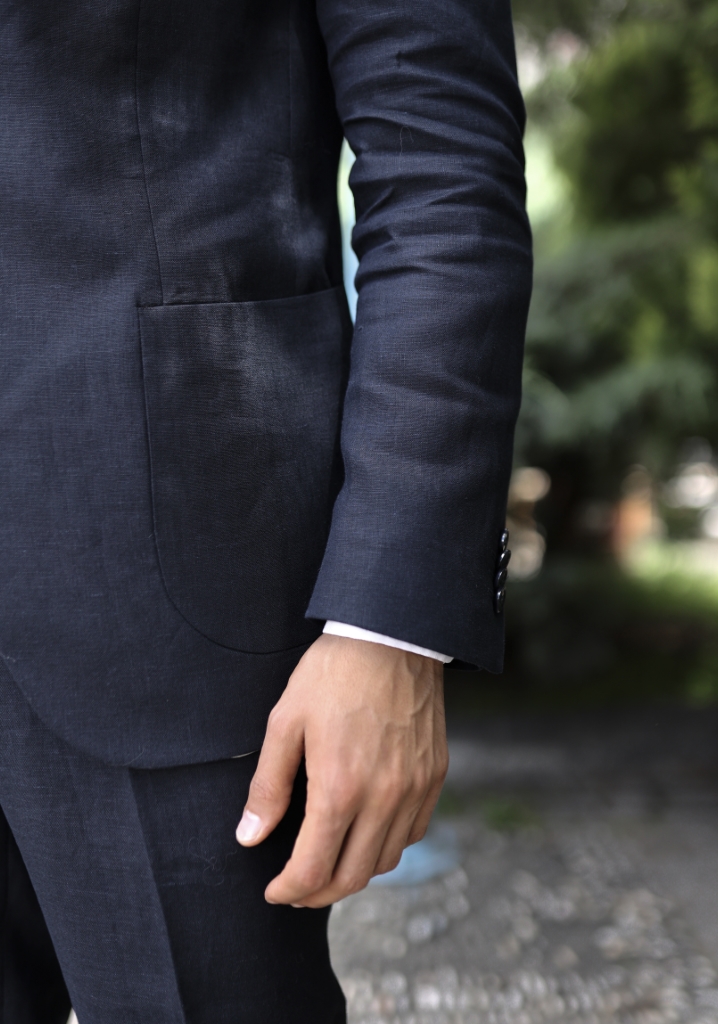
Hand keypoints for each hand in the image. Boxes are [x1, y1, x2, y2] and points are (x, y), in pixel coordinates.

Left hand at [235, 633, 447, 907]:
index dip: (289, 889)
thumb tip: (250, 837)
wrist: (392, 635)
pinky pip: (413, 832)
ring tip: (329, 861)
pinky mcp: (434, 775)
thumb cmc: (333, 674)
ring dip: (353, 872)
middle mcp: (383, 798)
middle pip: (352, 877)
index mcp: (340, 788)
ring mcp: (414, 789)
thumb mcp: (286, 722)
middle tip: (297, 888)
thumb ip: (268, 786)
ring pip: (386, 860)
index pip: (314, 868)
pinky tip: (368, 832)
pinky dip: (387, 846)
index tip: (274, 890)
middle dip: (318, 893)